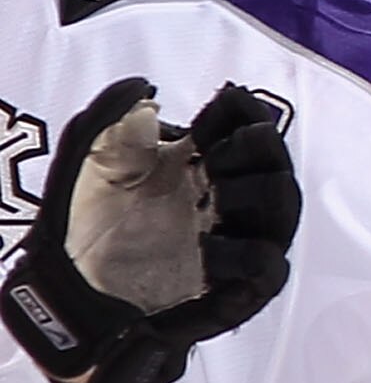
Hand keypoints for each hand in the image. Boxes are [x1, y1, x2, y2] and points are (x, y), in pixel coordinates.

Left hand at [2, 77, 300, 382]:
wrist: (76, 287)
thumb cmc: (92, 223)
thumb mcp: (95, 160)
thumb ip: (118, 121)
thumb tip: (148, 96)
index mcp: (205, 162)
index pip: (249, 125)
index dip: (240, 113)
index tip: (209, 116)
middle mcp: (230, 199)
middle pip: (276, 163)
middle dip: (253, 150)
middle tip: (212, 156)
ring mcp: (239, 241)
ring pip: (283, 210)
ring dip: (253, 194)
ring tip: (213, 197)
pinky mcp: (239, 286)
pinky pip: (265, 265)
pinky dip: (241, 251)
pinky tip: (205, 246)